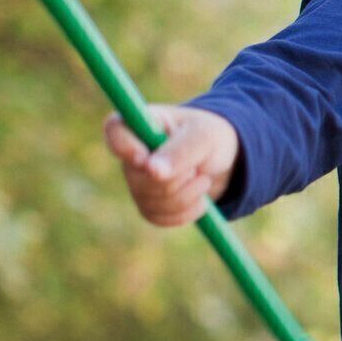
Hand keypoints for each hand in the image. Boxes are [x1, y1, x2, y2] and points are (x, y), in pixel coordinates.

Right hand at [103, 104, 238, 226]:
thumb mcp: (205, 137)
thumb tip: (151, 170)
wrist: (227, 162)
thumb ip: (180, 151)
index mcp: (142, 123)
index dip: (124, 146)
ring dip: (187, 195)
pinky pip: (159, 217)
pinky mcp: (148, 204)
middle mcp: (132, 153)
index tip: (145, 158)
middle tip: (197, 166)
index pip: (115, 130)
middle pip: (137, 177)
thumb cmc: (213, 138)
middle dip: (177, 178)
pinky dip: (186, 212)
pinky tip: (200, 198)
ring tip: (202, 179)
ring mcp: (137, 181)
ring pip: (150, 202)